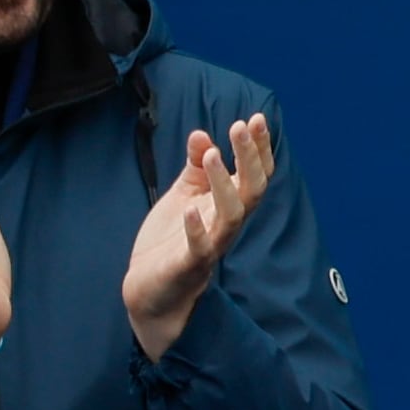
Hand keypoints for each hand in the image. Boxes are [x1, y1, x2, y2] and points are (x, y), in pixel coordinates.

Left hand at [122, 115, 275, 361]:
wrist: (151, 290)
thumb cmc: (170, 242)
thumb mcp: (184, 196)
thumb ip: (195, 168)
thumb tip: (201, 134)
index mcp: (228, 206)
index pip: (254, 174)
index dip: (258, 148)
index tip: (254, 119)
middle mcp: (227, 225)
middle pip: (252, 190)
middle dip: (249, 158)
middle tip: (241, 127)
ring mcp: (211, 245)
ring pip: (232, 214)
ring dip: (225, 184)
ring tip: (213, 154)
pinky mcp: (188, 265)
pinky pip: (199, 248)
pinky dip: (197, 229)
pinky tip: (190, 209)